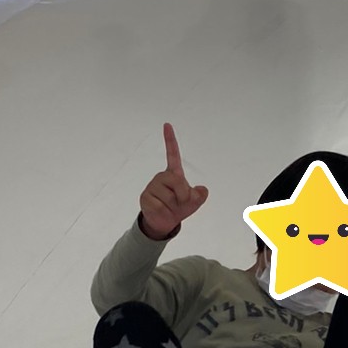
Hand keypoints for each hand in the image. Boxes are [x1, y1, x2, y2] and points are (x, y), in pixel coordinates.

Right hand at [138, 122, 208, 239]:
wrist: (165, 222)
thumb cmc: (179, 207)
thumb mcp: (194, 202)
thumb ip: (200, 195)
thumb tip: (201, 190)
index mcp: (173, 174)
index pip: (172, 154)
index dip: (170, 140)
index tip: (167, 125)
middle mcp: (161, 177)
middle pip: (177, 182)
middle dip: (183, 195)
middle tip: (179, 203)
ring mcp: (152, 186)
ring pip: (169, 196)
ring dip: (173, 206)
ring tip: (169, 207)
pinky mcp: (145, 197)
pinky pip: (160, 205)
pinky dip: (165, 212)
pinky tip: (161, 211)